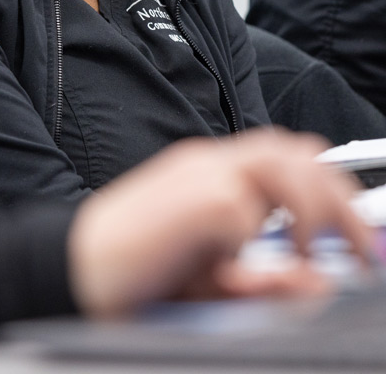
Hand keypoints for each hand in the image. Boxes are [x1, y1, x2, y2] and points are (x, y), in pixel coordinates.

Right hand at [68, 128, 371, 316]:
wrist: (76, 264)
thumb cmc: (132, 269)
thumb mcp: (210, 278)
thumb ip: (263, 280)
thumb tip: (315, 283)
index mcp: (209, 172)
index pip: (285, 156)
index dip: (329, 190)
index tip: (353, 236)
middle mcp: (207, 163)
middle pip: (293, 149)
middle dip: (337, 196)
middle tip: (359, 246)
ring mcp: (202, 175)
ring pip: (282, 161)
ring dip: (313, 207)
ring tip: (314, 249)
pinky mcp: (199, 200)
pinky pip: (248, 210)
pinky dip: (262, 239)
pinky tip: (243, 266)